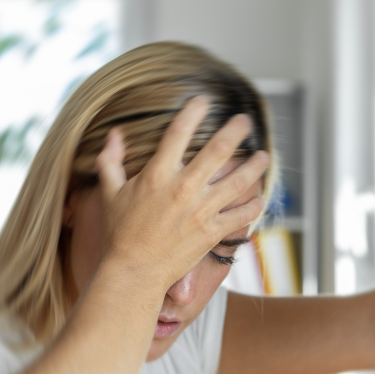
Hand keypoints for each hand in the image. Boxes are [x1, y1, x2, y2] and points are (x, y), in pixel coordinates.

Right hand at [93, 96, 268, 288]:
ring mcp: (200, 211)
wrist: (134, 272)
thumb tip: (114, 134)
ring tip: (263, 157)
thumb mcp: (110, 192)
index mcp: (157, 175)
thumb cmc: (120, 233)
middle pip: (218, 150)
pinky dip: (254, 206)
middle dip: (235, 130)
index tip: (204, 101)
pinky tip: (261, 199)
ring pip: (237, 181)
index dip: (193, 112)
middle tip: (245, 120)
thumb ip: (111, 161)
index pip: (178, 133)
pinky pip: (241, 215)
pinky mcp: (212, 233)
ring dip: (254, 166)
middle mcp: (183, 188)